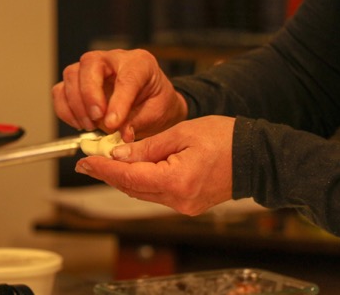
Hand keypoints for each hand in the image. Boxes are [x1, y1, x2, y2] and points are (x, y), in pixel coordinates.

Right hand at [52, 49, 186, 141]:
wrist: (150, 105)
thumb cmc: (156, 104)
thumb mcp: (156, 114)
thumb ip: (138, 122)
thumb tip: (122, 134)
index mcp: (140, 63)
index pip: (126, 76)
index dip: (118, 101)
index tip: (113, 124)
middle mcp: (113, 60)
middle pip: (90, 64)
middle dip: (90, 94)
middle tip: (97, 119)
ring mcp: (92, 69)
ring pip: (71, 75)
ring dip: (76, 105)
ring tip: (91, 126)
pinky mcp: (77, 83)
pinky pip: (60, 91)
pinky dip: (65, 110)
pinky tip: (79, 124)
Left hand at [75, 116, 234, 214]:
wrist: (255, 157)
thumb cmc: (225, 139)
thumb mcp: (182, 133)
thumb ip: (147, 146)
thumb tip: (119, 155)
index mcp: (178, 180)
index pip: (129, 177)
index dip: (103, 170)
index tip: (84, 162)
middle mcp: (179, 199)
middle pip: (132, 188)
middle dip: (109, 174)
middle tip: (90, 160)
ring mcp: (183, 206)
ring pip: (142, 192)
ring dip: (124, 177)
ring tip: (108, 161)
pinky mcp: (187, 205)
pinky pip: (156, 194)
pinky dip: (141, 181)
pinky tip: (134, 167)